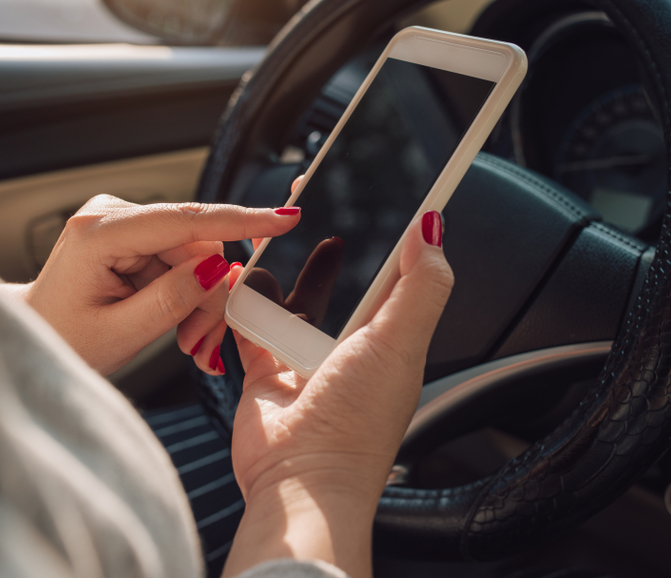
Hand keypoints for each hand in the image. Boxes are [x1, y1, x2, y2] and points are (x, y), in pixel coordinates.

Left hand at [4, 196, 300, 374]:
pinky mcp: (134, 233)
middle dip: (210, 295)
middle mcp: (111, 214)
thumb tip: (220, 268)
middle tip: (200, 345)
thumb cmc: (62, 340)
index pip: (184, 220)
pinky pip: (184, 259)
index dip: (241, 220)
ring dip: (201, 300)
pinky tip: (177, 323)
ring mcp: (122, 220)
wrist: (34, 338)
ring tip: (185, 341)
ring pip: (197, 254)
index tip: (285, 218)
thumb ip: (172, 300)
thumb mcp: (119, 334)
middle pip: (198, 244)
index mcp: (98, 232)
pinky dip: (189, 294)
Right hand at [222, 211, 450, 577]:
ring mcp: (303, 358)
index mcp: (389, 338)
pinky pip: (248, 324)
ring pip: (288, 298)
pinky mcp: (263, 370)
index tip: (381, 190)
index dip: (389, 234)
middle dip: (322, 242)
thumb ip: (421, 285)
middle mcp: (348, 347)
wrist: (301, 481)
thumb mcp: (401, 343)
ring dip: (276, 272)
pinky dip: (241, 303)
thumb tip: (434, 229)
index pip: (394, 274)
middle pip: (336, 279)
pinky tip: (235, 282)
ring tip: (264, 239)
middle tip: (306, 196)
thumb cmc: (357, 423)